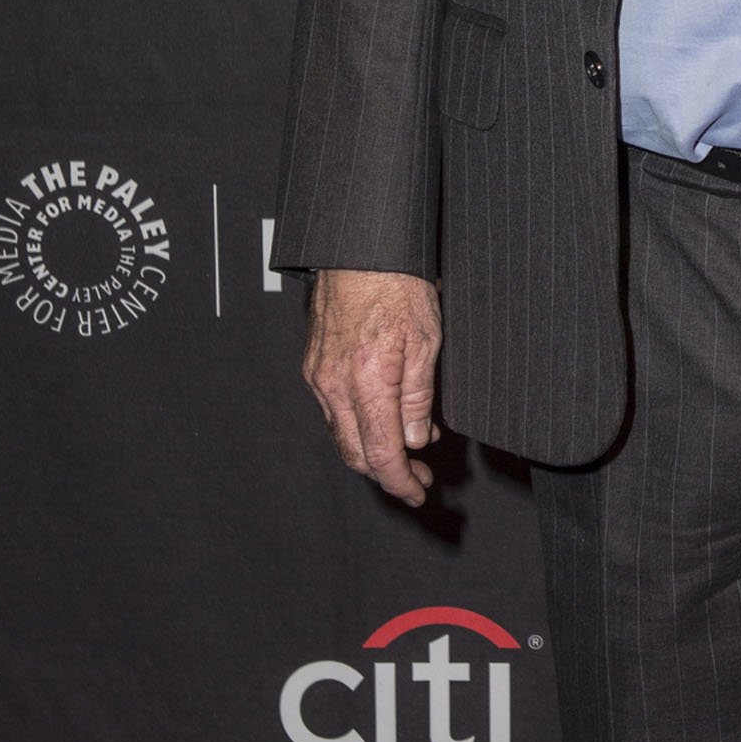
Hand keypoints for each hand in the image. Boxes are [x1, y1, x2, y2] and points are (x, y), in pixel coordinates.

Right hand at [304, 269, 442, 507]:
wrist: (360, 249)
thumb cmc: (397, 284)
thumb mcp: (426, 341)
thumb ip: (419, 398)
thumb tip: (414, 440)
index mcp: (367, 382)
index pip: (381, 454)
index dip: (400, 482)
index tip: (418, 491)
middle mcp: (334, 385)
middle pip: (356, 454)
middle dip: (387, 474)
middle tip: (419, 476)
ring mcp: (319, 376)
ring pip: (342, 434)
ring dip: (372, 450)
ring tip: (407, 447)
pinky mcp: (313, 366)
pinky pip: (333, 411)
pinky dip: (358, 425)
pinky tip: (383, 417)